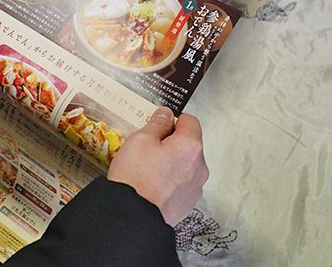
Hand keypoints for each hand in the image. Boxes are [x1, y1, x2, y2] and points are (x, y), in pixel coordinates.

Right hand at [107, 107, 208, 225]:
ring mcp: (195, 187)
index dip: (172, 120)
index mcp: (191, 147)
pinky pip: (180, 183)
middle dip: (170, 142)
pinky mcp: (187, 203)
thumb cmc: (136, 178)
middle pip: (188, 144)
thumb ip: (157, 124)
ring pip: (185, 165)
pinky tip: (151, 183)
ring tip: (146, 169)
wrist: (132, 216)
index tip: (158, 124)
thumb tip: (165, 115)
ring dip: (170, 162)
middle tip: (147, 148)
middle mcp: (199, 167)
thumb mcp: (141, 140)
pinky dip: (169, 180)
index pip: (190, 121)